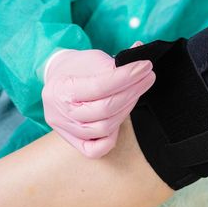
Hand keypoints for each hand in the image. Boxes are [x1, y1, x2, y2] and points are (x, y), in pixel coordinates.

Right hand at [42, 43, 153, 157]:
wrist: (60, 78)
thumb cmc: (80, 68)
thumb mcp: (95, 58)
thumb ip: (117, 63)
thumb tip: (140, 56)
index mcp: (60, 87)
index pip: (100, 86)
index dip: (127, 77)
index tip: (146, 67)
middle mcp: (59, 112)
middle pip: (104, 109)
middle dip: (132, 93)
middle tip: (148, 78)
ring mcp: (65, 130)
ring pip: (103, 129)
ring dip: (126, 110)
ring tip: (136, 94)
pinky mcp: (73, 142)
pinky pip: (95, 150)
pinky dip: (111, 137)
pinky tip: (120, 117)